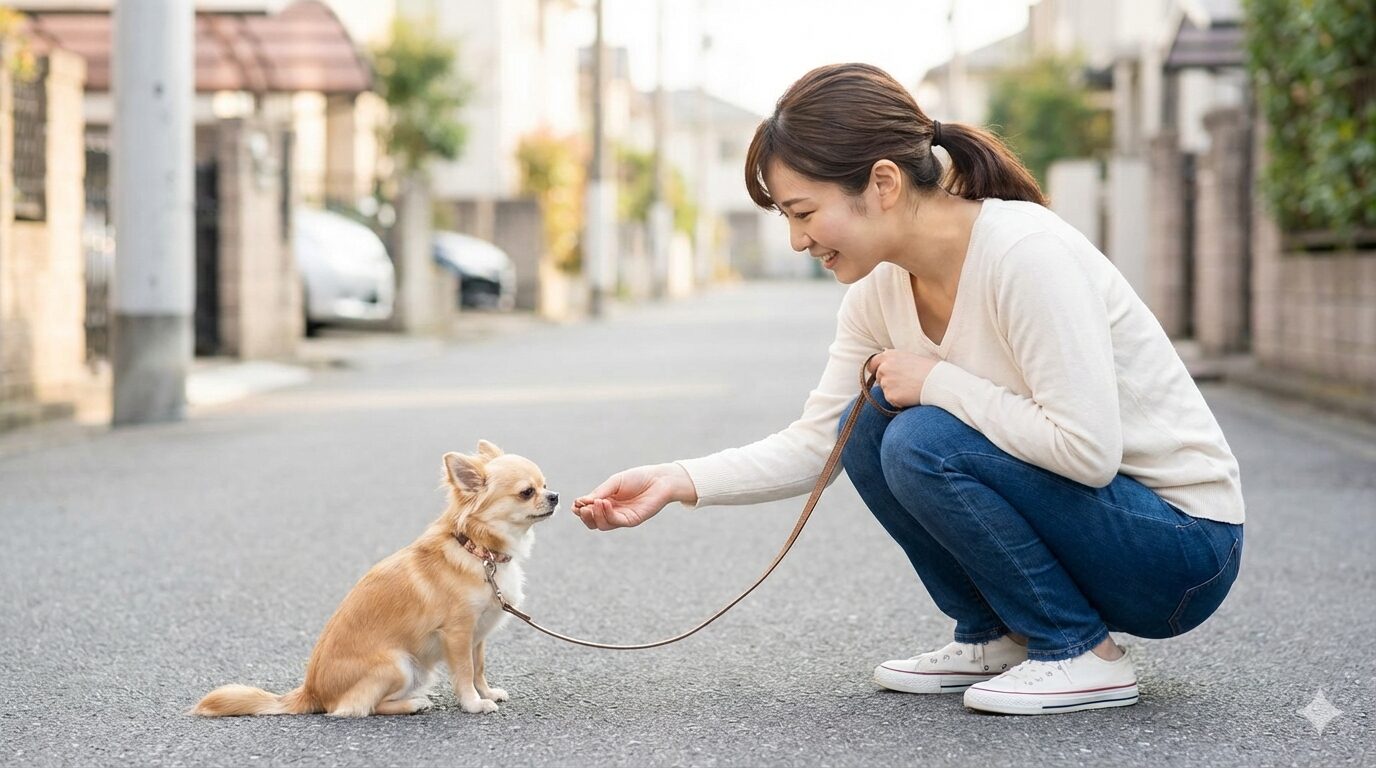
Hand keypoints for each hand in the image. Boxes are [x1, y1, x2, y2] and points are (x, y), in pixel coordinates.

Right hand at [573, 463, 696, 530]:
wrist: (660, 479)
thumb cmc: (638, 478)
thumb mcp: (614, 482)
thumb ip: (599, 492)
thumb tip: (580, 502)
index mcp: (606, 502)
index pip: (588, 512)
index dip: (579, 509)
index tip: (576, 503)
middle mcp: (612, 512)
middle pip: (593, 523)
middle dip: (585, 516)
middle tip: (582, 507)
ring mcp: (622, 518)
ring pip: (603, 525)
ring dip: (596, 515)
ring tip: (596, 502)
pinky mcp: (632, 520)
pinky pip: (616, 522)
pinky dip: (607, 514)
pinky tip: (605, 503)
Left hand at [866, 350, 939, 407]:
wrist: (938, 381)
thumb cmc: (929, 369)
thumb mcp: (909, 358)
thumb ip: (895, 361)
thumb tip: (885, 366)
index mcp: (889, 355)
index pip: (872, 364)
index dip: (876, 370)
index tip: (881, 375)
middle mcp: (884, 367)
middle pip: (879, 378)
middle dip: (888, 381)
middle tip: (905, 383)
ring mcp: (886, 382)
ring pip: (885, 390)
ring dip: (894, 391)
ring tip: (911, 388)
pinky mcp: (890, 396)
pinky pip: (891, 400)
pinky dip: (899, 401)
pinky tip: (911, 395)